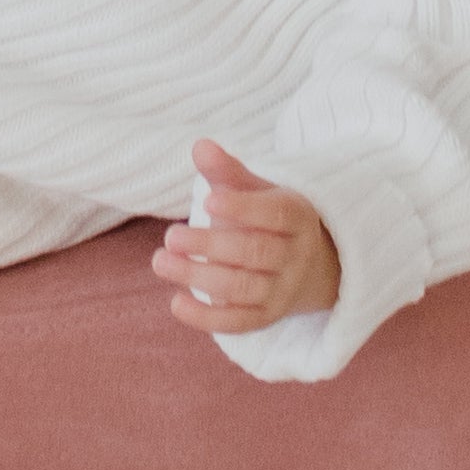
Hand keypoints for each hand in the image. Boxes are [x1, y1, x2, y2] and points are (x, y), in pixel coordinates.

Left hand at [150, 140, 340, 335]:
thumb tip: (200, 146)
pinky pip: (238, 323)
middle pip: (256, 253)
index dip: (244, 208)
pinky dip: (206, 318)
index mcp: (298, 216)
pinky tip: (175, 303)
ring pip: (243, 288)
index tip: (208, 202)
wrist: (308, 265)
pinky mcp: (266, 317)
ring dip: (199, 277)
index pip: (276, 213)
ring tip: (161, 261)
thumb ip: (227, 172)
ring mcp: (282, 291)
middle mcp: (295, 256)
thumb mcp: (255, 190)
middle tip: (171, 236)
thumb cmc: (268, 217)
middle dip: (210, 246)